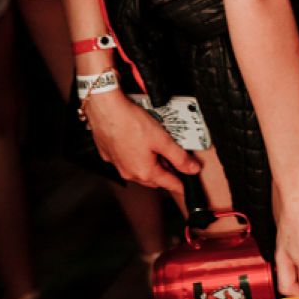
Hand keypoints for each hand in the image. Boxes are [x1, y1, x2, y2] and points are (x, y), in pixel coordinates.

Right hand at [83, 88, 200, 194]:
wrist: (106, 110)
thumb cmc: (129, 122)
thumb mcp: (162, 139)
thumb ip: (179, 156)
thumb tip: (192, 169)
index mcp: (144, 172)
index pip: (169, 184)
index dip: (181, 185)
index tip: (185, 188)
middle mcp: (129, 172)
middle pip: (153, 178)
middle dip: (165, 173)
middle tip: (175, 162)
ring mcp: (117, 164)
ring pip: (139, 169)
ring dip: (149, 163)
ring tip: (157, 148)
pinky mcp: (109, 153)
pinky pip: (126, 159)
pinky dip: (134, 155)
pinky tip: (138, 141)